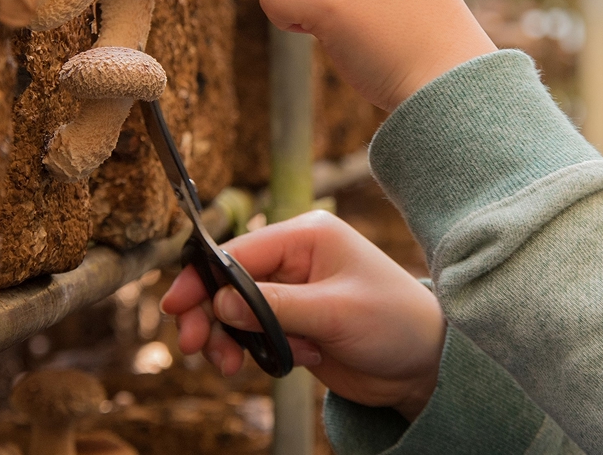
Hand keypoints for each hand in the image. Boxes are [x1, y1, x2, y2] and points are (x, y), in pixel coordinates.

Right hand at [160, 211, 444, 419]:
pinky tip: (291, 362)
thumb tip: (220, 304)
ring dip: (232, 339)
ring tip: (237, 367)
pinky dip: (257, 351)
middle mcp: (298, 258)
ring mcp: (295, 291)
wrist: (424, 363)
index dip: (204, 279)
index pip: (240, 251)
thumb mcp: (335, 312)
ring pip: (237, 312)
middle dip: (210, 315)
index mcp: (309, 235)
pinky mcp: (296, 322)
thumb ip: (275, 307)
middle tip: (199, 349)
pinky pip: (255, 334)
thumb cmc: (394, 323)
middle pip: (230, 282)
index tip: (177, 309)